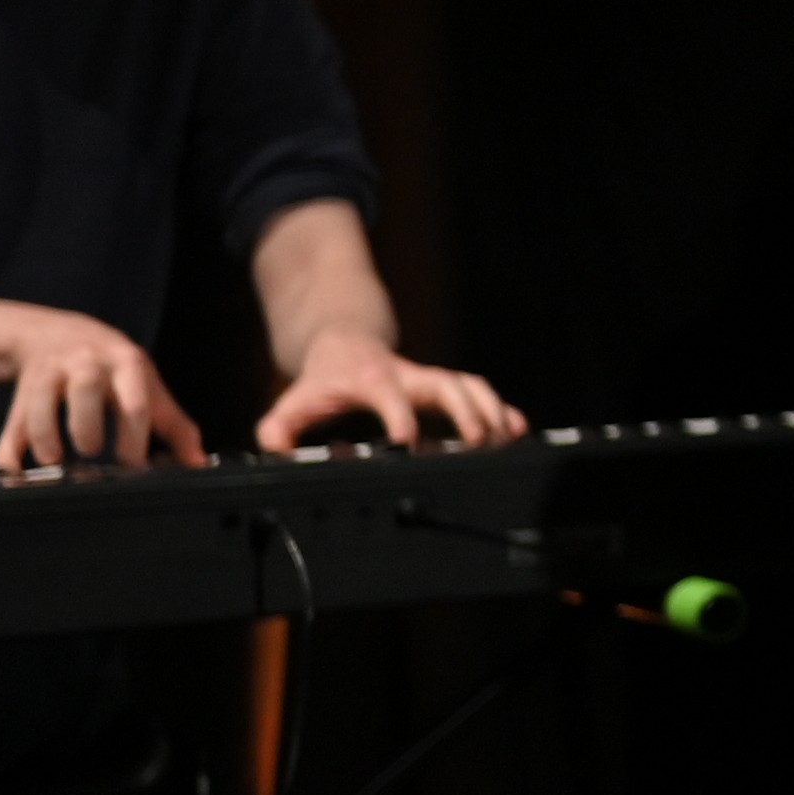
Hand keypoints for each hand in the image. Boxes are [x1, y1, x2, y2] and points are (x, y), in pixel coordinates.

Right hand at [0, 309, 205, 472]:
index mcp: (125, 363)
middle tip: (93, 452)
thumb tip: (198, 463)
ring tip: (55, 461)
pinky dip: (9, 451)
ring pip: (40, 402)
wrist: (56, 334)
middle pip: (86, 388)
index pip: (135, 400)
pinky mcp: (21, 395)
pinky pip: (11, 424)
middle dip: (87, 424)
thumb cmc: (112, 368)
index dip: (135, 437)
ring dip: (45, 435)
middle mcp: (85, 365)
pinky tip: (17, 472)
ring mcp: (49, 376)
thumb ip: (173, 424)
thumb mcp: (145, 384)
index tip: (135, 467)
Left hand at [252, 332, 523, 454]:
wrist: (345, 342)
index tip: (407, 444)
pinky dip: (501, 408)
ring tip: (504, 439)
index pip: (390, 396)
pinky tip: (517, 429)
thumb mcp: (293, 401)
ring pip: (470, 385)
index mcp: (372, 379)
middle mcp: (408, 375)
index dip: (399, 419)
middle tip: (478, 442)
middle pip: (447, 385)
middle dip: (466, 412)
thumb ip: (278, 430)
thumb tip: (276, 452)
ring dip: (491, 410)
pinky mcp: (443, 385)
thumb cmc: (323, 378)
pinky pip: (479, 392)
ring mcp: (430, 379)